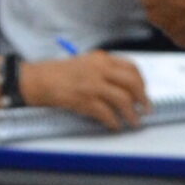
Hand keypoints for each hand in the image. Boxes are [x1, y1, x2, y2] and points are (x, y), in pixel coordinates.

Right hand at [18, 52, 148, 131]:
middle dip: (143, 98)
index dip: (142, 82)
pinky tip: (115, 125)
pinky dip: (114, 121)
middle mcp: (100, 69)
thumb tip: (125, 87)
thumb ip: (105, 70)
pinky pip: (107, 113)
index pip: (131, 67)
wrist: (39, 80)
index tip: (144, 92)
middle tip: (146, 109)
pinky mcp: (84, 100)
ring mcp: (92, 85)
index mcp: (101, 59)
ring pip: (123, 99)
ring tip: (134, 121)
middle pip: (132, 82)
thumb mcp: (86, 63)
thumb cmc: (60, 73)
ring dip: (132, 113)